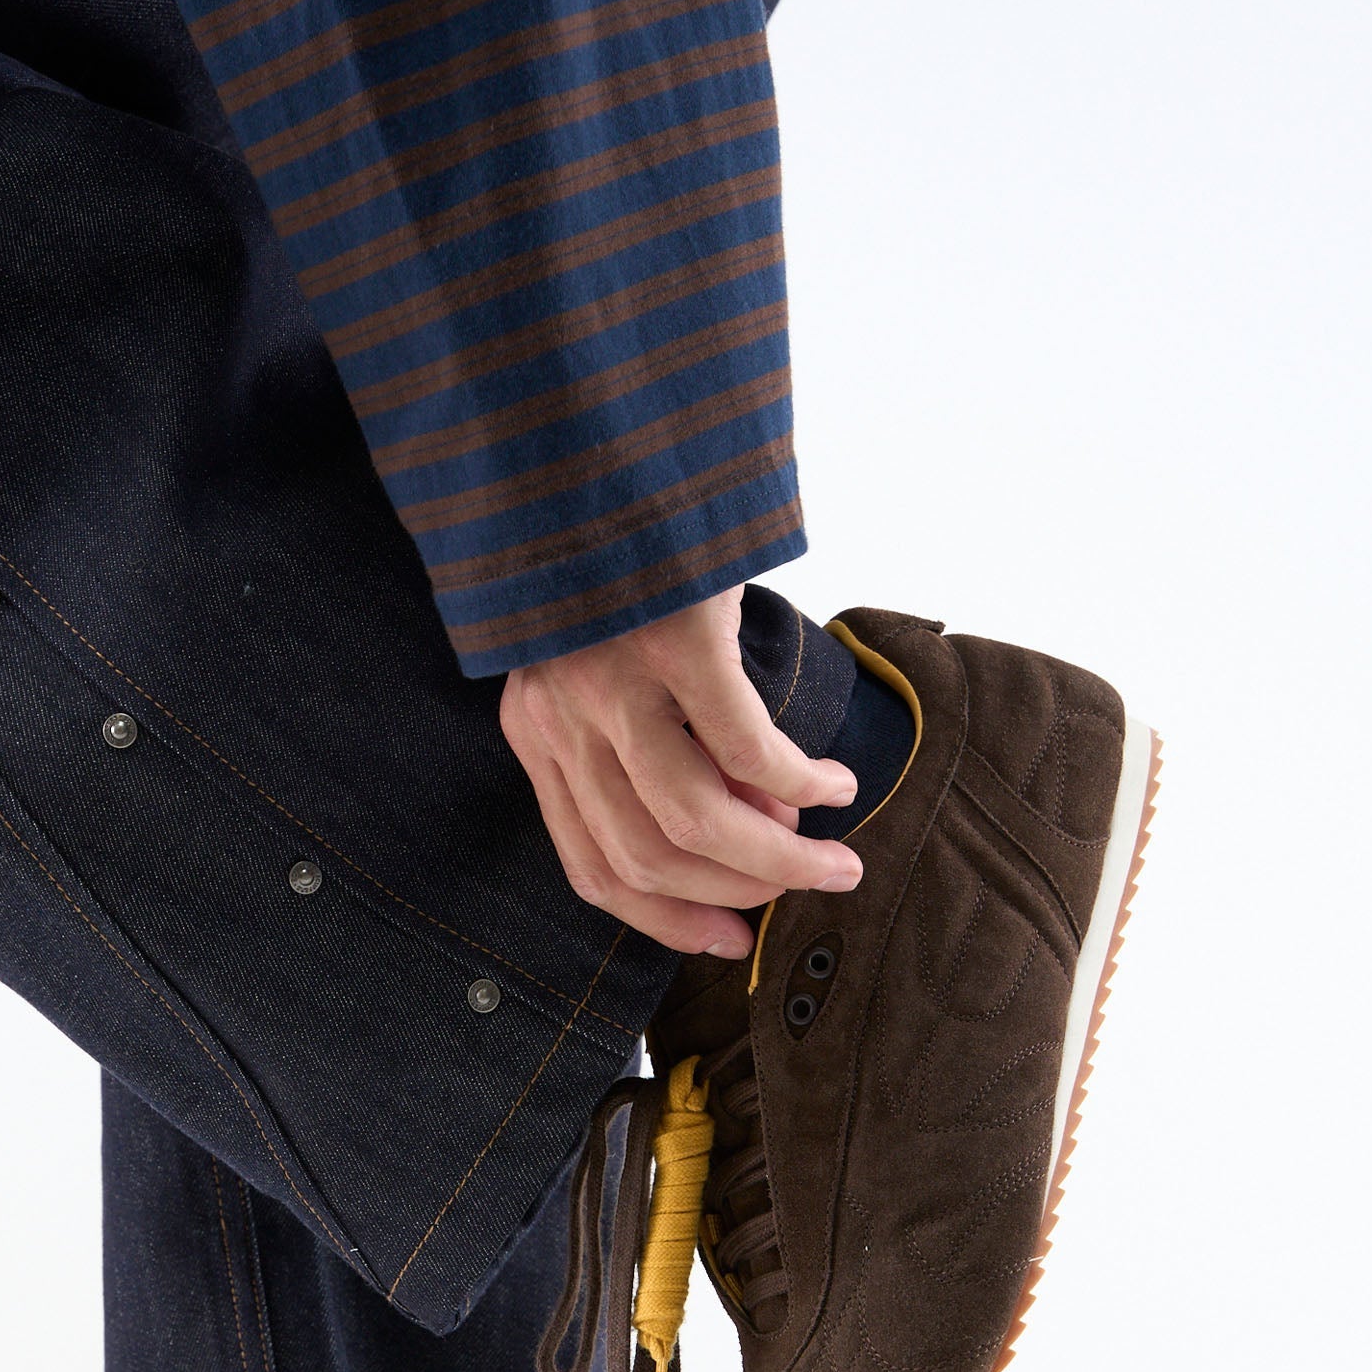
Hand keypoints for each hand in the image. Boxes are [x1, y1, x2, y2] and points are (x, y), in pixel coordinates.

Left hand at [499, 587, 862, 959]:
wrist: (598, 431)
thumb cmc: (619, 553)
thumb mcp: (600, 659)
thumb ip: (649, 743)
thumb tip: (752, 824)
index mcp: (537, 731)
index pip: (591, 865)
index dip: (663, 918)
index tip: (724, 941)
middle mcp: (562, 718)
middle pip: (648, 856)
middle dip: (739, 894)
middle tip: (811, 887)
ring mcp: (614, 682)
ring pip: (694, 822)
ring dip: (774, 857)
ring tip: (834, 855)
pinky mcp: (676, 643)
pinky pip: (746, 750)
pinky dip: (797, 782)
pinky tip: (833, 781)